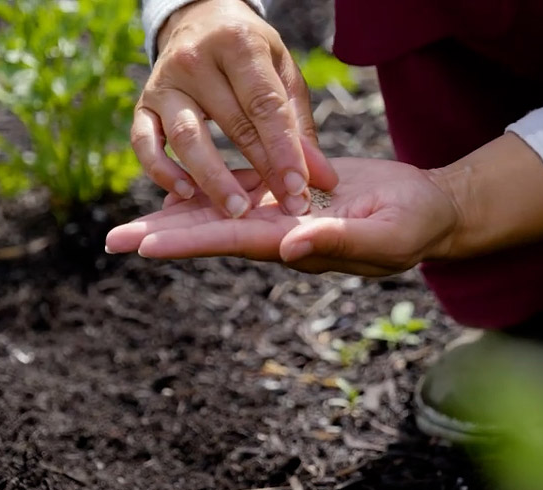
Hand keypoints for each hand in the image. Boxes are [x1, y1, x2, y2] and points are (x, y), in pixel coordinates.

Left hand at [105, 158, 458, 276]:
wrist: (430, 209)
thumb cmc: (415, 228)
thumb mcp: (384, 237)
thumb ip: (338, 241)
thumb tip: (289, 248)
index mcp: (295, 243)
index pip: (230, 241)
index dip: (188, 241)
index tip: (144, 246)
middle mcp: (278, 232)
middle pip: (210, 231)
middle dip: (162, 235)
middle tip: (112, 241)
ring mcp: (280, 213)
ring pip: (218, 211)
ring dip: (176, 215)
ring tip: (131, 221)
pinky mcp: (289, 191)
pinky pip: (240, 189)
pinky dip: (209, 189)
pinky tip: (178, 188)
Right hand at [132, 0, 338, 219]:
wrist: (200, 20)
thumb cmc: (250, 53)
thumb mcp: (281, 73)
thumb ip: (300, 125)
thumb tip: (321, 179)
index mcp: (238, 44)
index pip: (265, 105)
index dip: (284, 150)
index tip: (300, 188)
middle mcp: (196, 60)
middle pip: (232, 125)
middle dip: (262, 171)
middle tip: (285, 208)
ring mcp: (164, 83)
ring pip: (186, 138)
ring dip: (212, 179)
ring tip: (237, 211)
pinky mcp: (143, 104)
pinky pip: (145, 144)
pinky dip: (161, 172)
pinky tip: (186, 194)